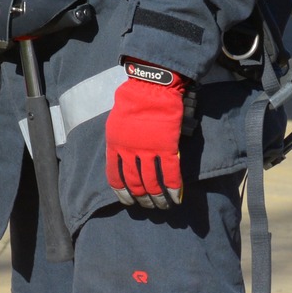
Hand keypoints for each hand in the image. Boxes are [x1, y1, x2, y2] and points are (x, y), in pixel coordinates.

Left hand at [105, 60, 189, 208]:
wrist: (151, 86)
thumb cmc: (133, 99)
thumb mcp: (116, 122)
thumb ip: (119, 141)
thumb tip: (122, 156)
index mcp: (114, 145)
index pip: (114, 177)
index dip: (122, 193)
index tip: (128, 201)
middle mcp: (129, 152)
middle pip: (134, 184)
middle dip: (142, 199)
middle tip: (148, 206)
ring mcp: (148, 150)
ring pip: (153, 183)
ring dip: (158, 198)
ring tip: (163, 207)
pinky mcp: (167, 147)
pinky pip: (171, 174)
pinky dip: (174, 188)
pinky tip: (177, 197)